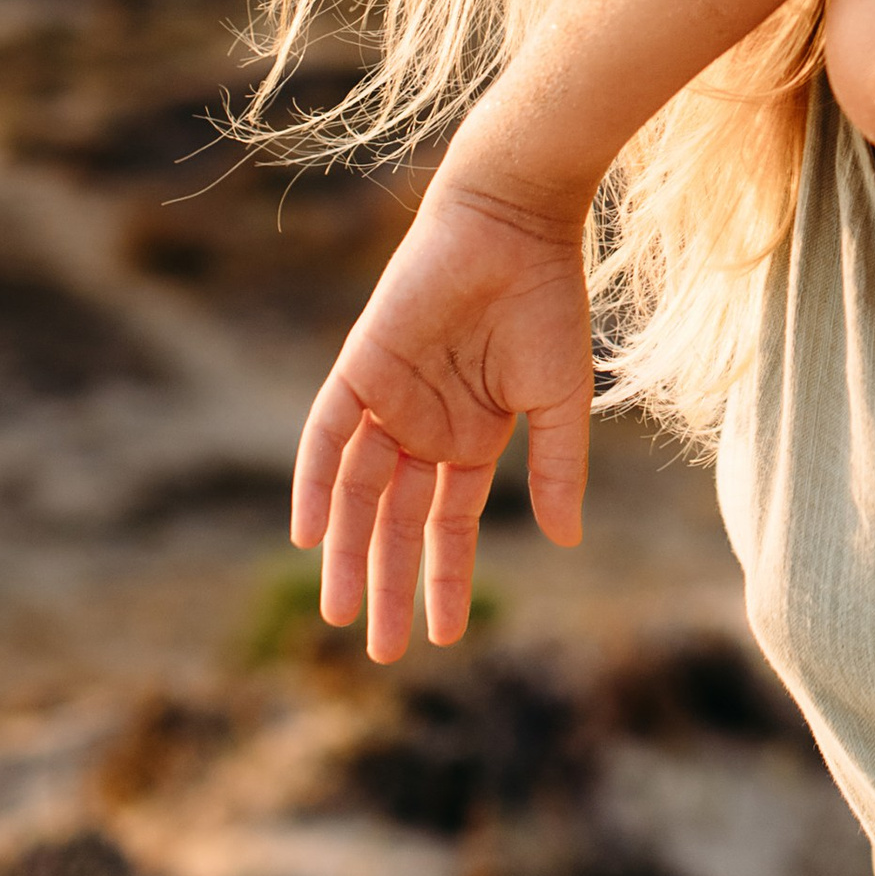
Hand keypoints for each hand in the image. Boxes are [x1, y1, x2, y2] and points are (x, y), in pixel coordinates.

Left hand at [290, 169, 594, 662]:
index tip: (445, 637)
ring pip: (356, 492)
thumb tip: (565, 542)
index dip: (444, 579)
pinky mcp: (359, 368)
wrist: (513, 224)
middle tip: (380, 651)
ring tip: (341, 612)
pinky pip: (326, 436)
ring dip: (348, 550)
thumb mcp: (559, 400)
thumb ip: (558, 469)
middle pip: (395, 522)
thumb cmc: (547, 304)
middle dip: (388, 584)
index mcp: (473, 439)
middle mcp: (424, 428)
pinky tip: (309, 533)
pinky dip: (314, 483)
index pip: (449, 525)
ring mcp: (388, 401)